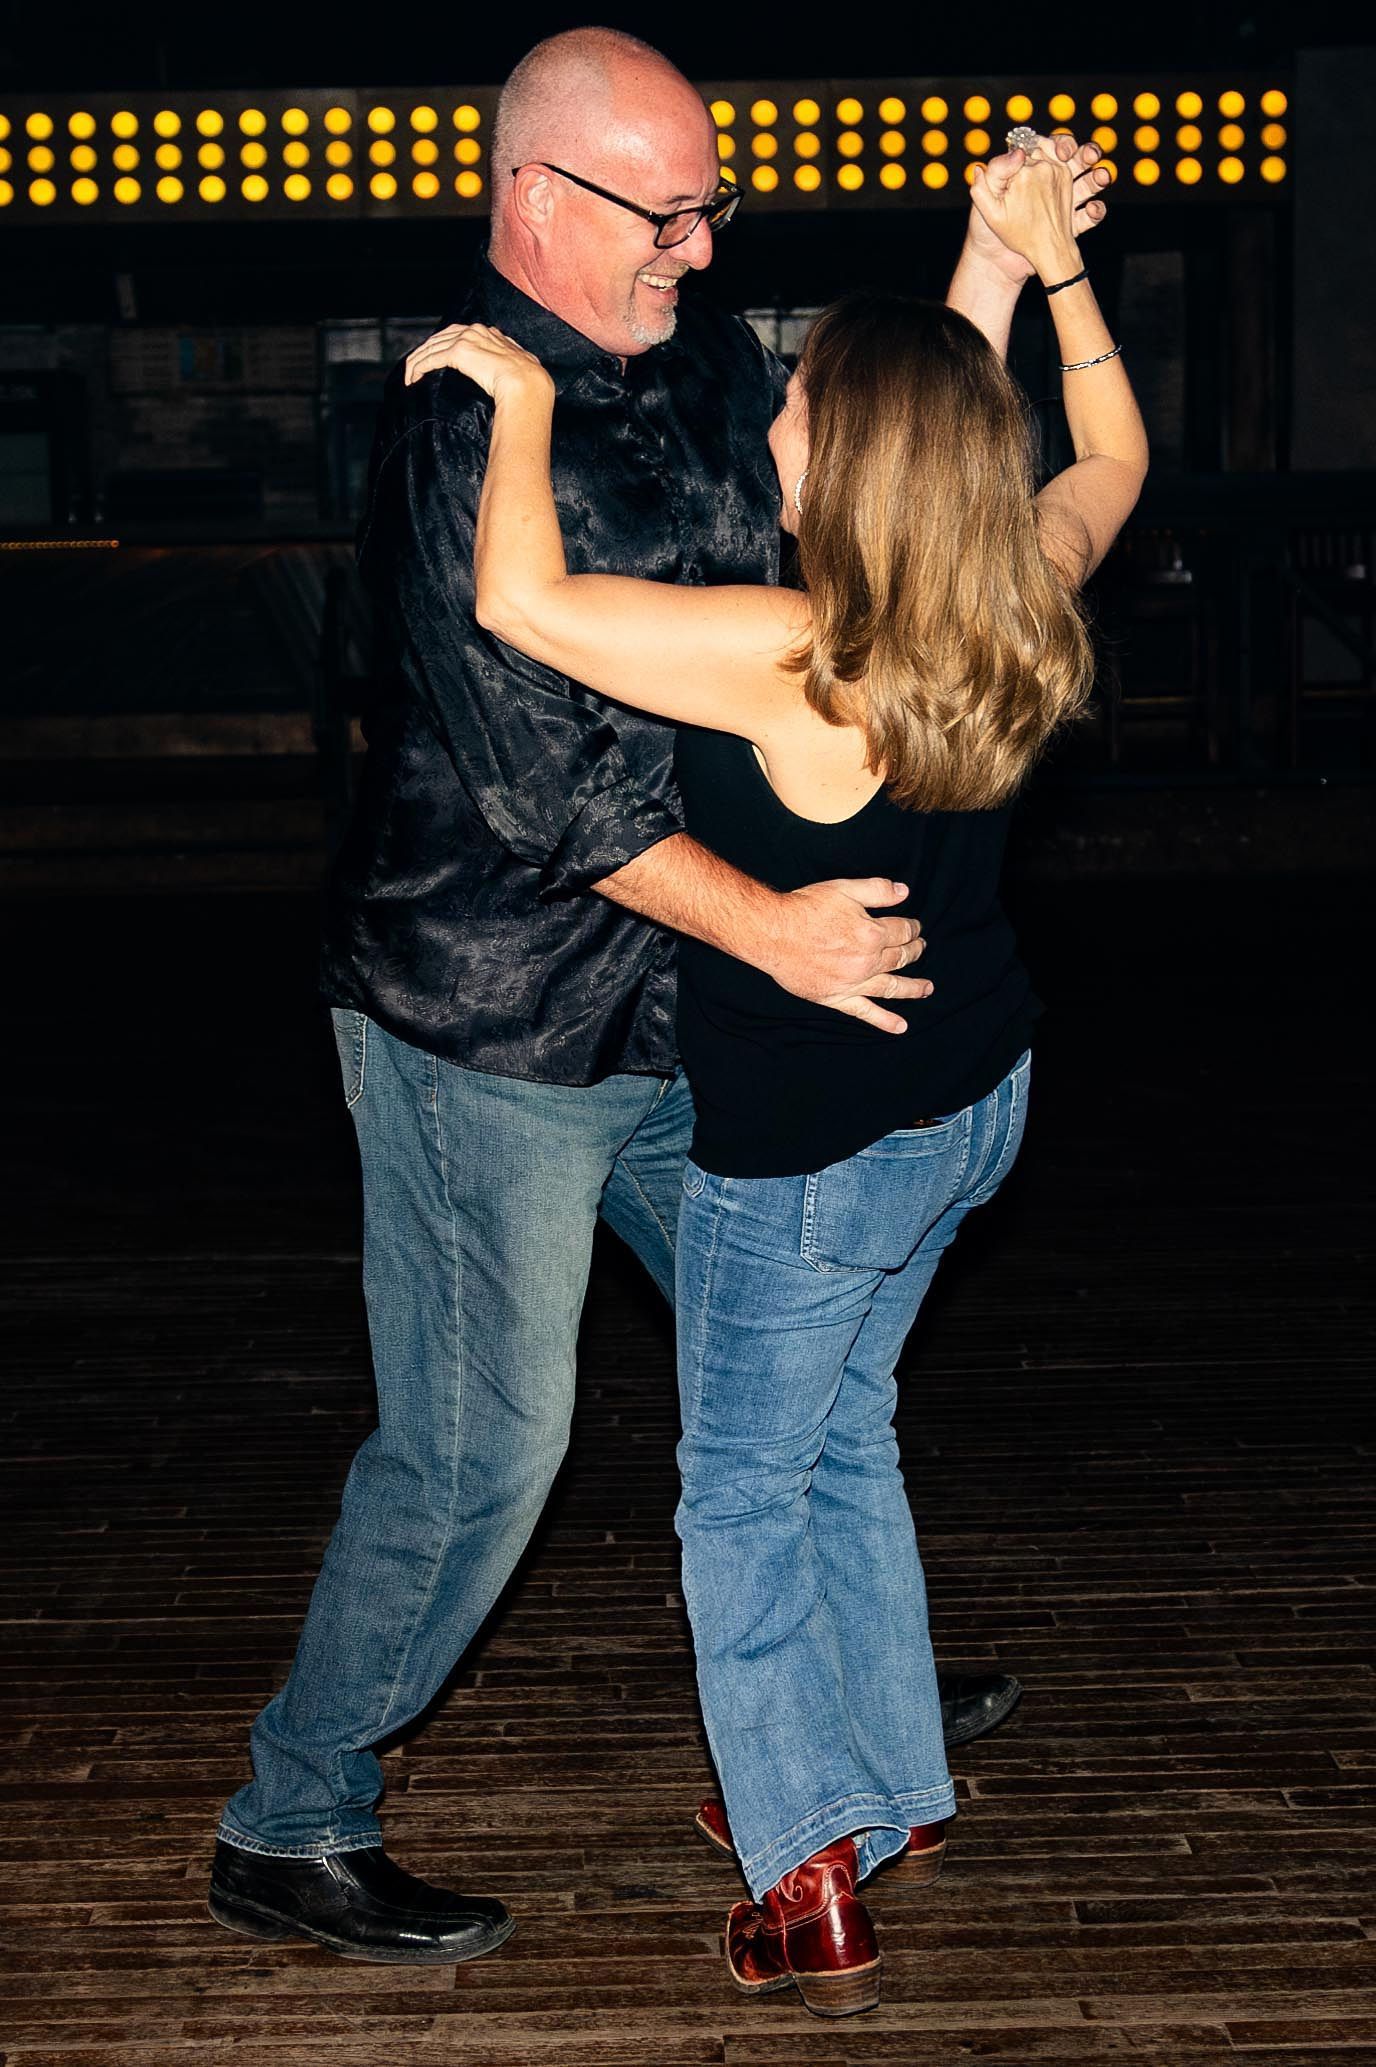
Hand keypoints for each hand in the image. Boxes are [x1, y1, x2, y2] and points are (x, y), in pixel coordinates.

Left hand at [403, 322, 554, 403]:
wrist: (528, 385)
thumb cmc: (528, 384)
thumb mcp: (517, 369)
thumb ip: (507, 366)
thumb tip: (509, 376)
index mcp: (489, 333)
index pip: (457, 333)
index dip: (443, 345)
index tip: (434, 358)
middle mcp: (476, 331)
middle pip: (440, 337)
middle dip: (425, 351)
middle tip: (414, 368)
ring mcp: (467, 339)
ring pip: (432, 346)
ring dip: (417, 361)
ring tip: (409, 376)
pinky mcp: (458, 352)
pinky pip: (431, 359)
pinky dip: (418, 368)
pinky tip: (412, 378)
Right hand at [765, 878, 932, 1035]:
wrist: (772, 933)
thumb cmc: (805, 909)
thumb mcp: (844, 888)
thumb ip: (877, 890)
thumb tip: (904, 891)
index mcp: (872, 933)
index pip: (903, 931)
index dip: (912, 927)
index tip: (914, 927)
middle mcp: (868, 961)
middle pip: (901, 958)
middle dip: (915, 951)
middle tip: (920, 948)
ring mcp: (854, 982)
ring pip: (892, 987)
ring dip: (913, 988)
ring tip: (927, 989)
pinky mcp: (837, 997)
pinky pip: (865, 1012)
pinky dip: (885, 1020)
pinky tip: (901, 1026)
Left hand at [963, 130, 1110, 285]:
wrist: (995, 263)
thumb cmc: (985, 230)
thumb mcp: (987, 198)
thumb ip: (997, 171)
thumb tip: (1019, 152)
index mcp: (1028, 170)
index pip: (1050, 147)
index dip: (1060, 144)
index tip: (1063, 151)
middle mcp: (1048, 182)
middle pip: (1075, 160)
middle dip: (1087, 154)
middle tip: (1091, 157)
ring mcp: (1062, 203)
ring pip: (1088, 183)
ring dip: (1098, 176)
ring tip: (1101, 178)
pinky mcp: (1069, 225)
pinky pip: (1090, 215)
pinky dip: (1096, 211)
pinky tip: (1093, 209)